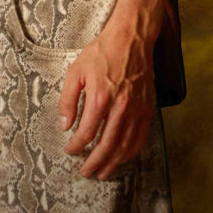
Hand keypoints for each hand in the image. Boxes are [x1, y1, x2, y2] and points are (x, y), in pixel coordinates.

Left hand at [59, 22, 155, 180]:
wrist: (131, 39)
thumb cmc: (102, 53)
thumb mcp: (76, 71)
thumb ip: (68, 99)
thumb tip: (65, 124)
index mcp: (100, 98)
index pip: (86, 132)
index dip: (76, 146)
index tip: (70, 151)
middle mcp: (120, 107)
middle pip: (107, 145)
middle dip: (94, 162)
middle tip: (85, 173)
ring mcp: (136, 109)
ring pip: (125, 145)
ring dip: (113, 162)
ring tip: (103, 173)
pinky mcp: (147, 107)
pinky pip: (141, 136)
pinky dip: (132, 151)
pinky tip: (123, 158)